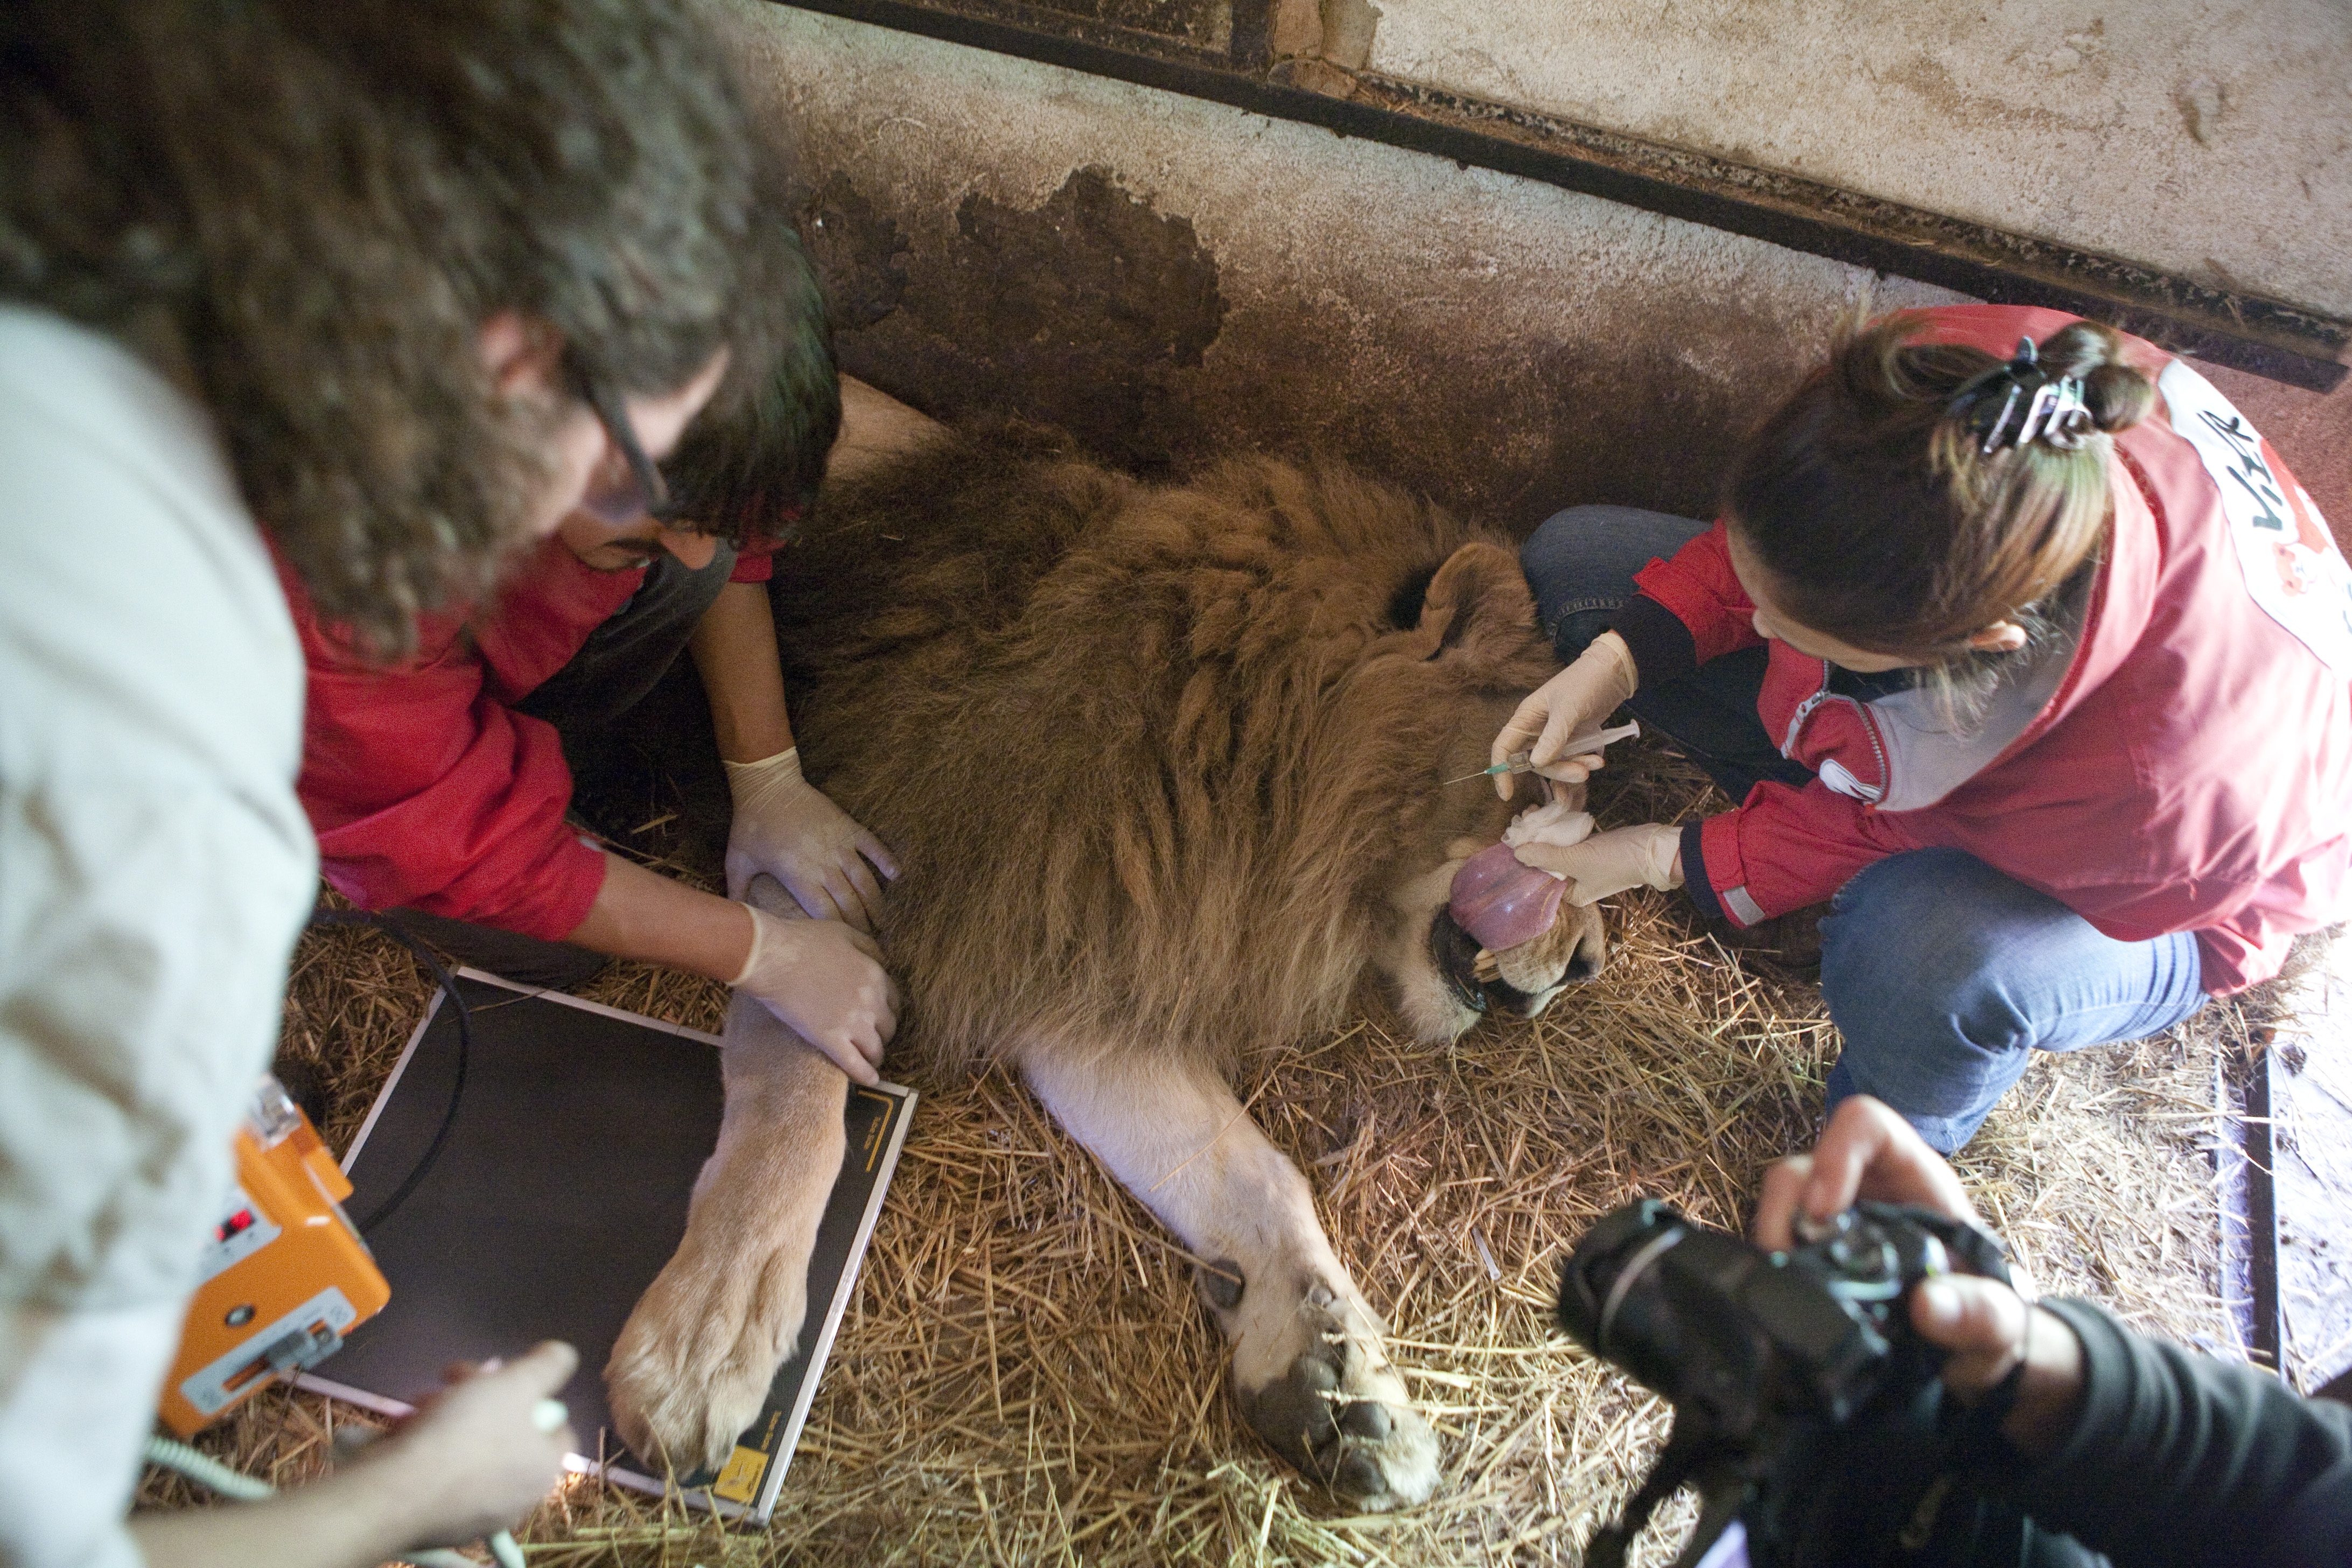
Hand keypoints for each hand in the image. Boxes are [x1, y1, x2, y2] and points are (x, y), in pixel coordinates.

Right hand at [361, 1340, 575, 1548]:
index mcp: (542, 1469)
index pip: (557, 1428)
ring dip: (446, 1412)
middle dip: (479, 1396)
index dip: (535, 1395)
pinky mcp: (434, 1515)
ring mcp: (472, 1511)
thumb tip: (563, 1356)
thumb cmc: (466, 1433)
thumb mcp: (517, 1383)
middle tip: (454, 1377)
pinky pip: (438, 1470)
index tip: (505, 1377)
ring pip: (468, 1447)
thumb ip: (549, 1364)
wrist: (396, 1491)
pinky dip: (425, 1443)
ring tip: (422, 1400)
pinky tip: (406, 1427)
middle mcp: (514, 1497)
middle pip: (506, 1432)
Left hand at [724, 747, 899, 930]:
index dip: (839, 933)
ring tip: (883, 921)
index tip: (844, 946)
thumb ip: (737, 892)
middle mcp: (824, 865)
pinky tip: (897, 876)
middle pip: (851, 903)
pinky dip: (887, 861)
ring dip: (877, 903)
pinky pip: (875, 847)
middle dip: (862, 925)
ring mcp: (840, 846)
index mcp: (799, 877)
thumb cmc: (751, 825)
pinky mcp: (849, 827)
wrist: (769, 786)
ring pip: (866, 882)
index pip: (826, 915)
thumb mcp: (737, 861)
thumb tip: (731, 918)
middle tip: (869, 942)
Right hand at [731, 902, 899, 1085]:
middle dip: (883, 1033)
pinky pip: (857, 1065)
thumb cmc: (803, 940)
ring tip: (870, 1058)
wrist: (773, 958)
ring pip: (876, 1048)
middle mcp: (871, 1001)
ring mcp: (852, 1023)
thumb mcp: (845, 933)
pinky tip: (870, 1079)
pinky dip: (866, 1074)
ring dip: (875, 1055)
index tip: (881, 1016)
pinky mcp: (831, 1040)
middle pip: (889, 1027)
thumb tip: (885, 961)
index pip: (895, 1000)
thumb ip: (870, 947)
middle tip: (873, 1037)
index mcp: (875, 974)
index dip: (888, 1010)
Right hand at [1489, 632, 1636, 799]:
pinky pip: (1570, 761)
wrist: (1614, 672)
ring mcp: (1555, 736)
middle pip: (1534, 762)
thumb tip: (1534, 763)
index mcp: (1526, 717)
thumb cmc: (1586, 682)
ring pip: (1554, 764)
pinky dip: (1581, 766)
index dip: (1501, 771)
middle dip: (1557, 770)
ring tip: (1595, 764)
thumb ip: (1553, 737)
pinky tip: (1597, 763)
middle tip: (1582, 774)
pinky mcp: (1572, 740)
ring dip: (1573, 769)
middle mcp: (1536, 729)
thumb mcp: (1569, 709)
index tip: (1508, 794)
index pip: (1504, 747)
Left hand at [1511, 821, 1680, 904]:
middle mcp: (1577, 883)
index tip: (1513, 840)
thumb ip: (1547, 857)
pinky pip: (1571, 838)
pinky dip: (1561, 827)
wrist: (1655, 848)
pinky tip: (1549, 812)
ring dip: (1546, 831)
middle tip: (1521, 822)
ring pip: (1558, 848)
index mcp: (1572, 895)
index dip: (1526, 861)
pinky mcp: (1595, 847)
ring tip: (1532, 813)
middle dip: (1534, 842)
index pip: (1540, 880)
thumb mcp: (1578, 861)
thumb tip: (1517, 853)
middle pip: (1547, 862)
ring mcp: (1586, 864)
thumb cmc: (1615, 861)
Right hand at [1753, 1097, 2080, 1455]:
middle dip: (1786, 1208)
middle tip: (1787, 1260)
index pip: (1866, 1125)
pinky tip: (1785, 1297)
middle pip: (1805, 1166)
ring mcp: (1835, 1222)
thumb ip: (1982, 1313)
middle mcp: (1867, 1190)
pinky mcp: (1815, 1256)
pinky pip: (1778, 1242)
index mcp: (1915, 1179)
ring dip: (1773, 1238)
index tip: (1824, 1211)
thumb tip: (1928, 1304)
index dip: (1836, 1152)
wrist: (1975, 1356)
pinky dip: (1774, 1265)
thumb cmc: (1993, 1321)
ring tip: (1782, 1285)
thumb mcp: (2002, 1322)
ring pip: (1782, 1204)